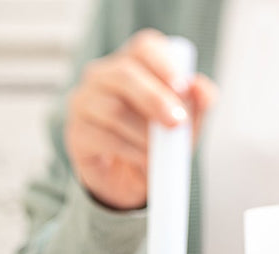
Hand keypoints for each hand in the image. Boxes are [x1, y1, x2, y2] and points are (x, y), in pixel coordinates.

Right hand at [64, 29, 219, 210]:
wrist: (130, 181)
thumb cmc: (157, 143)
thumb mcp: (185, 125)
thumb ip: (197, 104)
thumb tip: (201, 88)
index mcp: (132, 65)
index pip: (144, 48)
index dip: (164, 63)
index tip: (182, 86)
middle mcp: (103, 77)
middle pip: (124, 74)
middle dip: (155, 98)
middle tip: (177, 122)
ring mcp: (84, 102)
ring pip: (114, 109)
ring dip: (145, 134)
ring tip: (162, 152)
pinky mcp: (77, 133)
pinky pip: (104, 137)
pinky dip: (132, 151)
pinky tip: (145, 161)